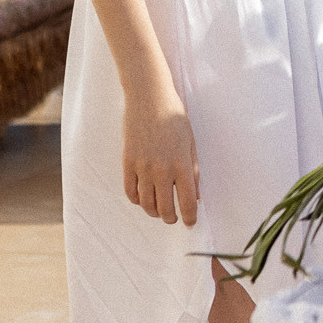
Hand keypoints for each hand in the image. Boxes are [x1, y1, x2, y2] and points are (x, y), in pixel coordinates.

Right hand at [123, 88, 199, 225]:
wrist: (149, 99)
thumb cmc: (175, 118)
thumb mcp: (191, 143)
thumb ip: (193, 171)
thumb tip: (195, 196)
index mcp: (182, 165)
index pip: (186, 202)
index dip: (189, 217)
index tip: (191, 222)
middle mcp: (161, 170)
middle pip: (164, 208)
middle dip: (171, 218)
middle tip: (174, 218)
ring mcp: (142, 167)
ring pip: (146, 203)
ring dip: (154, 211)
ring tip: (159, 210)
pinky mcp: (127, 163)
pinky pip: (130, 191)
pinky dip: (137, 200)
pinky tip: (143, 198)